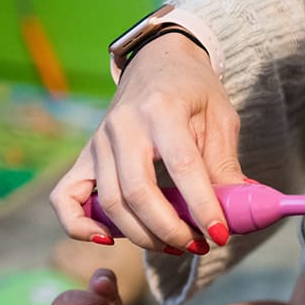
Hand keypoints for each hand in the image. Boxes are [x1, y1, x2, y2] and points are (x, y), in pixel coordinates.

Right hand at [49, 34, 243, 252]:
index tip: (221, 234)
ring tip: (176, 244)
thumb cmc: (194, 90)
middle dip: (170, 229)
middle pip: (137, 192)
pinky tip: (109, 239)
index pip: (182, 167)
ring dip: (143, 234)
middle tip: (199, 244)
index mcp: (162, 109)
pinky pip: (65, 197)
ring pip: (110, 202)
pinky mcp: (85, 155)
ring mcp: (99, 141)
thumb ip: (225, 164)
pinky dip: (80, 224)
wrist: (158, 60)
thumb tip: (239, 211)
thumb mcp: (220, 118)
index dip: (202, 206)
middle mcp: (123, 126)